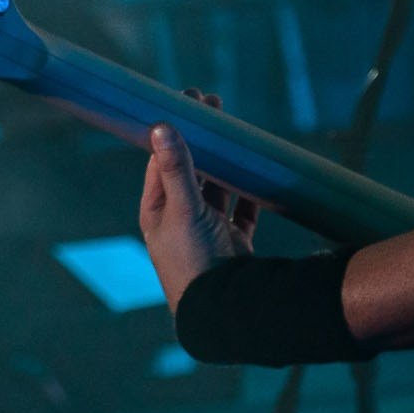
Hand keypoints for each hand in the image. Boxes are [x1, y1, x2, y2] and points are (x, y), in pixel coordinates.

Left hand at [137, 89, 263, 314]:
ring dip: (224, 161)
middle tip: (213, 103)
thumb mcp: (182, 210)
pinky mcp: (234, 243)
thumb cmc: (192, 261)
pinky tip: (255, 174)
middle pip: (190, 169)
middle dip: (202, 138)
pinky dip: (248, 192)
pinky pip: (243, 210)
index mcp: (158, 212)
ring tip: (234, 131)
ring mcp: (208, 231)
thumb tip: (160, 125)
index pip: (162, 160)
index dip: (173, 129)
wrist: (223, 312)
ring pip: (217, 187)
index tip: (187, 100)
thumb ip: (176, 168)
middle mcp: (180, 220)